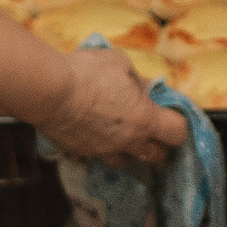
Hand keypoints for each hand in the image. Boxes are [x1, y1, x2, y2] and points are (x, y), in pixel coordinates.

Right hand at [33, 47, 187, 164]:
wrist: (48, 91)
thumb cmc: (87, 73)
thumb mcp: (119, 63)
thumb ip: (137, 80)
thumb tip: (145, 88)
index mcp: (144, 119)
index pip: (177, 133)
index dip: (179, 125)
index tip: (173, 116)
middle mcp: (128, 141)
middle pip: (156, 156)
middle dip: (160, 145)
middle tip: (155, 132)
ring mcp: (103, 150)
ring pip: (127, 162)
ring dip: (131, 151)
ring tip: (126, 136)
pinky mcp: (81, 152)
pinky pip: (100, 156)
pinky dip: (104, 148)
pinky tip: (96, 132)